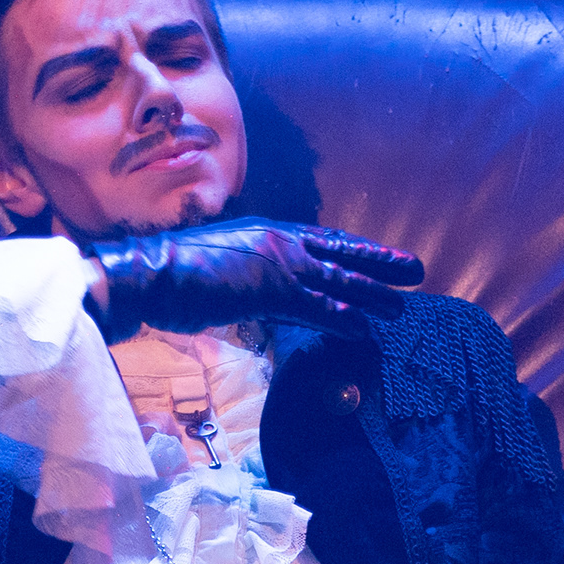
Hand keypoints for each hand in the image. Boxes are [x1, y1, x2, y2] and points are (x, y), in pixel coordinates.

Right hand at [82, 220, 422, 338]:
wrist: (148, 272)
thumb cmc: (172, 273)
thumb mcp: (220, 265)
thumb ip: (246, 273)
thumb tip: (257, 289)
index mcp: (265, 232)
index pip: (320, 239)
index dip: (353, 248)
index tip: (378, 254)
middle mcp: (277, 241)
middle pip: (340, 252)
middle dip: (379, 262)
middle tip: (415, 269)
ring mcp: (276, 263)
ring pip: (338, 279)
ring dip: (373, 293)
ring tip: (403, 306)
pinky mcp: (270, 290)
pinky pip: (318, 305)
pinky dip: (344, 317)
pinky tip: (365, 330)